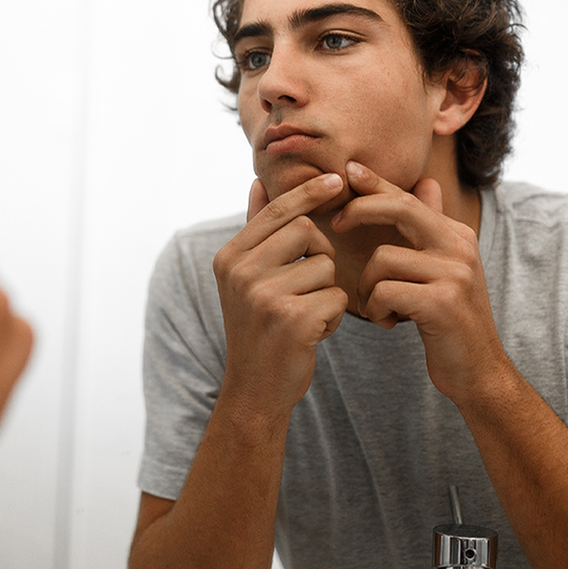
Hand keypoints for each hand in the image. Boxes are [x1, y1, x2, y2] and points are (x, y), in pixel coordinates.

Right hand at [212, 173, 348, 416]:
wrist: (254, 388)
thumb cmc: (257, 327)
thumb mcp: (245, 277)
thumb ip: (255, 230)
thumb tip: (258, 181)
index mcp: (229, 257)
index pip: (277, 211)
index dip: (309, 192)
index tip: (338, 179)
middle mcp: (241, 273)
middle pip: (306, 231)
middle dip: (320, 253)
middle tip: (308, 283)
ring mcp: (264, 296)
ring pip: (325, 266)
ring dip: (326, 290)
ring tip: (306, 313)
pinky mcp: (292, 319)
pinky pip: (335, 296)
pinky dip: (332, 315)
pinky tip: (313, 332)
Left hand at [330, 161, 505, 403]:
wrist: (477, 370)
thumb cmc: (447, 319)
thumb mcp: (442, 268)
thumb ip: (431, 227)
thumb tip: (427, 182)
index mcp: (455, 234)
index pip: (407, 196)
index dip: (375, 182)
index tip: (347, 169)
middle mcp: (459, 246)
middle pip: (398, 207)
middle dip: (361, 210)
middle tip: (338, 224)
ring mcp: (454, 273)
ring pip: (382, 259)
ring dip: (367, 287)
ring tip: (376, 308)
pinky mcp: (442, 302)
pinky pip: (384, 291)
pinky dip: (375, 309)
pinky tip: (387, 322)